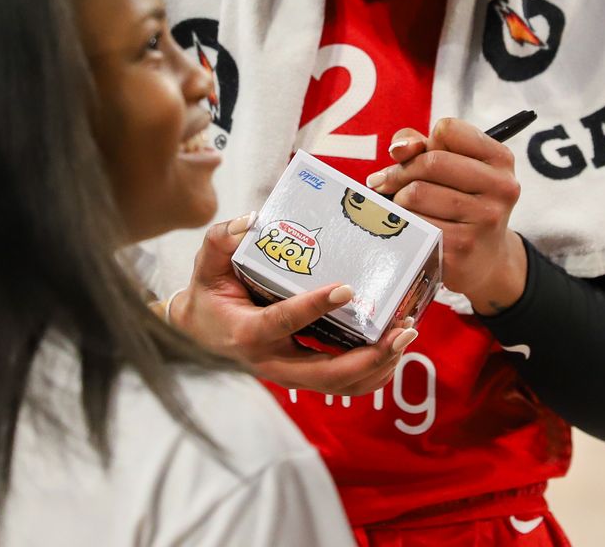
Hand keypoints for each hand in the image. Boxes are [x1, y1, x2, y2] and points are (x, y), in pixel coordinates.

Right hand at [169, 212, 418, 395]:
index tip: (347, 288)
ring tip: (406, 335)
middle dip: (370, 356)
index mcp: (247, 332)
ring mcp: (289, 374)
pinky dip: (373, 371)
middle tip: (401, 329)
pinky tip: (394, 348)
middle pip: (327, 373)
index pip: (284, 322)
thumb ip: (223, 238)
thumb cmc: (208, 292)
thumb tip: (253, 219)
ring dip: (379, 365)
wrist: (199, 331)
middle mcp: (271, 361)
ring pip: (340, 384)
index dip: (315, 307)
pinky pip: (343, 384)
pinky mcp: (302, 375)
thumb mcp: (206, 262)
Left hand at [364, 118, 526, 315]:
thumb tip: (398, 148)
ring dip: (398, 200)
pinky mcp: (462, 246)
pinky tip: (408, 227)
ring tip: (402, 207)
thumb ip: (420, 146)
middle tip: (386, 184)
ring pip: (416, 194)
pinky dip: (402, 223)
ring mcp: (484, 219)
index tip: (414, 157)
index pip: (448, 130)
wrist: (484, 260)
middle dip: (400, 172)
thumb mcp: (452, 167)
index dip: (423, 142)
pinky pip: (414, 224)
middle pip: (430, 162)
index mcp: (500, 159)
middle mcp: (501, 187)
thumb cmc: (460, 204)